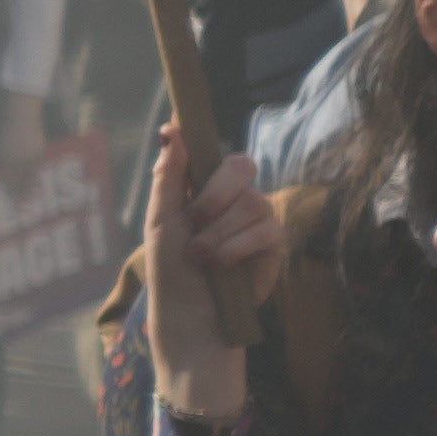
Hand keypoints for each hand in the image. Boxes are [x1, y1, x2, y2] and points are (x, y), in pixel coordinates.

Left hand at [132, 116, 272, 424]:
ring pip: (252, 202)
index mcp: (202, 188)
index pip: (208, 149)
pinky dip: (238, 249)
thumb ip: (169, 178)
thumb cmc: (172, 272)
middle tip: (195, 221)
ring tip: (201, 259)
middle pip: (240, 165)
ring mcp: (256, 219)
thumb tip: (172, 130)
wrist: (191, 318)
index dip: (197, 131)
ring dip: (220, 235)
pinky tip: (223, 268)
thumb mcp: (161, 223)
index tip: (181, 118)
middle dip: (214, 194)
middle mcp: (233, 198)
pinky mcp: (274, 246)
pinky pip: (266, 231)